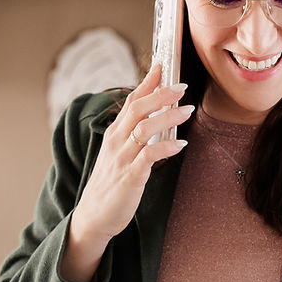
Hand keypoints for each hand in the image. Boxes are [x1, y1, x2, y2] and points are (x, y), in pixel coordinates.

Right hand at [60, 63, 192, 281]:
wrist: (94, 216)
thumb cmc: (111, 183)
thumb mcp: (120, 153)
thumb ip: (134, 134)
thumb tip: (155, 117)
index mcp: (115, 133)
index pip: (132, 100)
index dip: (148, 82)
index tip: (163, 65)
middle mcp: (116, 141)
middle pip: (138, 109)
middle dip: (161, 94)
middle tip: (182, 86)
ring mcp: (122, 158)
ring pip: (144, 129)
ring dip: (167, 118)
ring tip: (188, 110)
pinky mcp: (129, 177)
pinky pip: (148, 157)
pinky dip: (165, 148)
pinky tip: (181, 145)